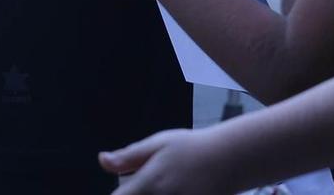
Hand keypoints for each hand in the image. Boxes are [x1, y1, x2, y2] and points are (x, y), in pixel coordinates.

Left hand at [97, 127, 233, 193]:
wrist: (232, 159)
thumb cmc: (191, 147)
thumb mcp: (156, 144)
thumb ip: (128, 157)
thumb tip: (102, 161)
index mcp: (149, 184)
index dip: (118, 193)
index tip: (122, 186)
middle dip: (134, 192)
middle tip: (143, 181)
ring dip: (149, 193)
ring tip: (161, 183)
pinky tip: (177, 186)